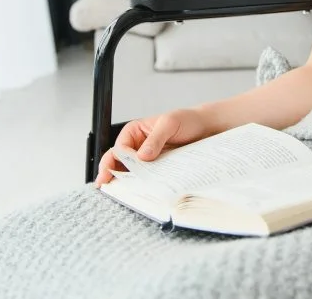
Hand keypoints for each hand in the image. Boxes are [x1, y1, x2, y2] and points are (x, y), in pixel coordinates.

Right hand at [94, 108, 213, 185]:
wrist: (206, 128)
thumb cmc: (187, 120)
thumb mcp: (170, 123)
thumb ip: (156, 139)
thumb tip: (143, 155)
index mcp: (135, 132)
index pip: (119, 148)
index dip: (115, 160)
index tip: (115, 171)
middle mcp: (138, 146)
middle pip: (119, 162)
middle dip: (111, 172)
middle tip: (105, 185)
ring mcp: (147, 160)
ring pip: (131, 172)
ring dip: (125, 181)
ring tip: (119, 192)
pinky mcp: (158, 169)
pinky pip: (147, 178)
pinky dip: (142, 185)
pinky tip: (140, 192)